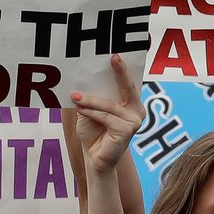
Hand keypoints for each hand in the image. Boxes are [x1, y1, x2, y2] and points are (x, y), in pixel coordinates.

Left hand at [70, 54, 139, 175]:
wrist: (94, 158)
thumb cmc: (93, 132)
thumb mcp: (91, 109)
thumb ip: (94, 96)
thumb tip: (85, 78)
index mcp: (131, 103)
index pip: (128, 83)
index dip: (124, 69)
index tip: (115, 55)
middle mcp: (137, 110)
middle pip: (128, 87)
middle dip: (121, 72)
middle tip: (113, 58)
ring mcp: (135, 121)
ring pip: (110, 105)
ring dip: (90, 100)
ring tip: (75, 96)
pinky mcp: (127, 131)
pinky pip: (106, 117)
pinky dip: (91, 113)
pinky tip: (80, 110)